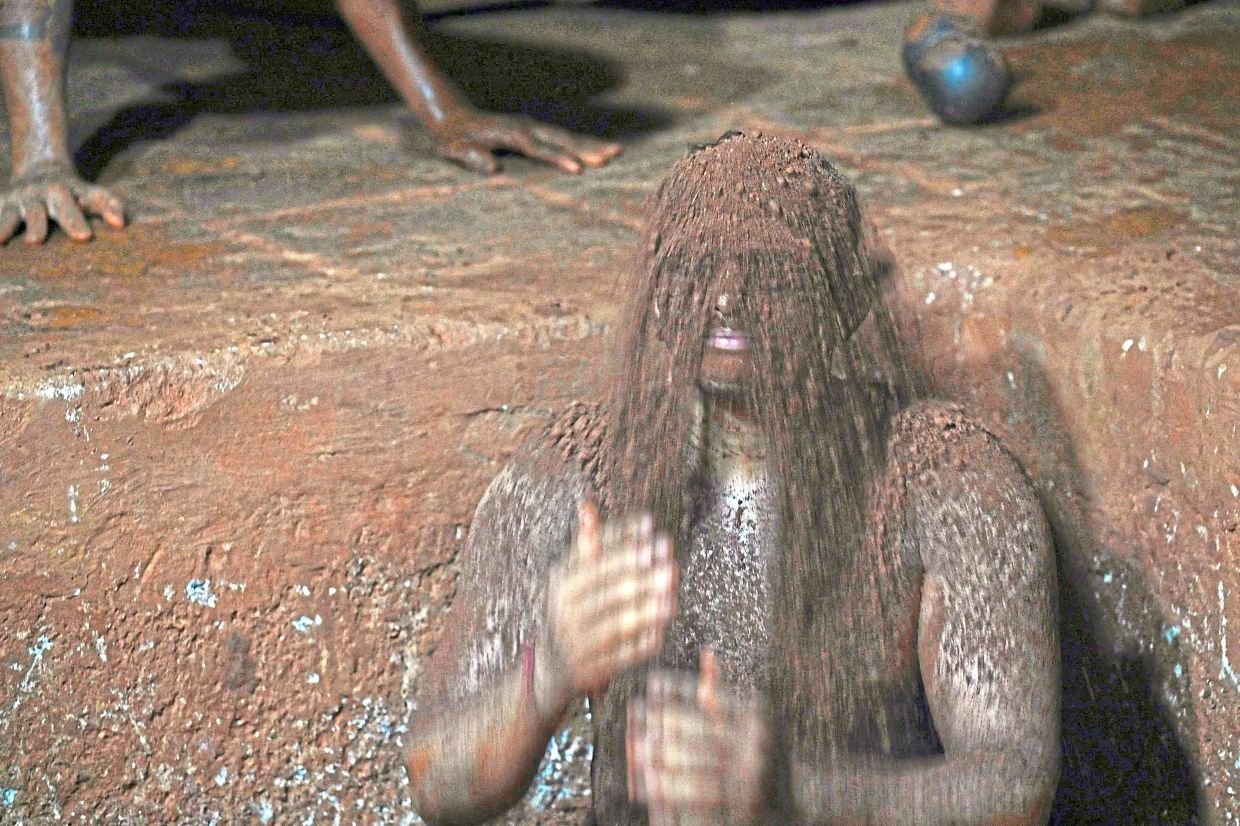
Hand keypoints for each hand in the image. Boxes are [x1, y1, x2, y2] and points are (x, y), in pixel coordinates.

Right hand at [1, 162, 124, 244]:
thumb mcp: (93, 194)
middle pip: (37, 211)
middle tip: (35, 241)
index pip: (70, 206)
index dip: (75, 221)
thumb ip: (109, 207)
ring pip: (9, 214)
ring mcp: (16, 200)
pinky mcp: (0, 205)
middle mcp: (37, 195)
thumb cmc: (75, 193)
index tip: (84, 236)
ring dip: (4, 225)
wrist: (40, 169)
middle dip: (37, 224)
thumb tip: (120, 224)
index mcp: (62, 192)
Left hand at [432, 109, 621, 174]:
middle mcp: (526, 127)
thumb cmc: (454, 139)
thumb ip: (471, 158)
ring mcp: (532, 127)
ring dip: (591, 145)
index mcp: (511, 135)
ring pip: (566, 136)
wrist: (454, 119)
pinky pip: (561, 138)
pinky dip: (581, 144)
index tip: (578, 169)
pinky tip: (598, 151)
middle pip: (561, 138)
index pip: (540, 149)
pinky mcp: (535, 131)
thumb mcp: (455, 150)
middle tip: (613, 156)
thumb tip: (493, 168)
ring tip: (617, 152)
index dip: (559, 159)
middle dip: (588, 148)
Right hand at [540, 499, 676, 704]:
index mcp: (561, 585)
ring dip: (645, 612)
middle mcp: (565, 613)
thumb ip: (587, 545)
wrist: (552, 667)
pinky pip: (618, 658)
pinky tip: (659, 634)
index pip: (594, 559)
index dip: (622, 541)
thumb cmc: (573, 610)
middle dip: (640, 575)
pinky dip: (638, 647)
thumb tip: (587, 503)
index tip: (650, 524)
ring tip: (671, 597)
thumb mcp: (572, 578)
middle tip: (670, 559)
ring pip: (614, 626)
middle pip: (607, 592)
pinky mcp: (590, 671)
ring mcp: (576, 644)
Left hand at [627, 650, 767, 825]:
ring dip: (660, 760)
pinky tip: (648, 784)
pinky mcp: (744, 807)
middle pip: (698, 732)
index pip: (712, 697)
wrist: (792, 796)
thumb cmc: (761, 748)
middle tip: (634, 719)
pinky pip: (698, 799)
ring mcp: (752, 777)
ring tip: (634, 752)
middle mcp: (757, 745)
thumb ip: (723, 692)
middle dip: (661, 726)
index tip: (651, 684)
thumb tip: (708, 652)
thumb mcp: (749, 716)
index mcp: (756, 717)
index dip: (678, 690)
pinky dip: (671, 791)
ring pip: (694, 765)